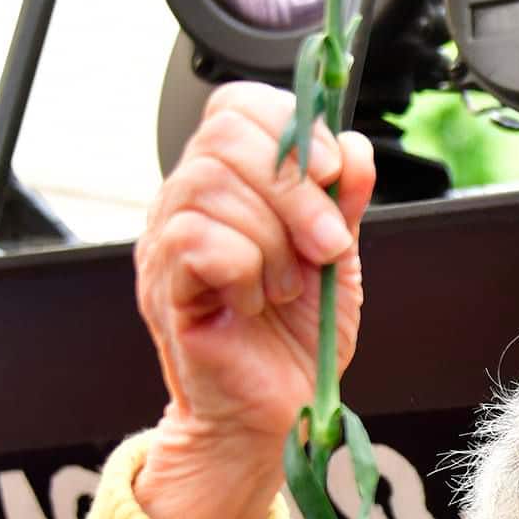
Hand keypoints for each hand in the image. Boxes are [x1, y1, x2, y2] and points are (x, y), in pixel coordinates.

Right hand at [133, 82, 375, 518]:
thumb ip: (343, 198)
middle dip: (297, 190)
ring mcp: (167, 239)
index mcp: (232, 183)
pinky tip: (252, 302)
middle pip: (227, 135)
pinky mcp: (164, 283)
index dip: (295, 128)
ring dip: (274, 241)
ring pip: (214, 186)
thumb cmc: (296, 337)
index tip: (337, 176)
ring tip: (285, 287)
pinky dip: (245, 271)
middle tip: (326, 246)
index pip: (239, 106)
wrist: (276, 413)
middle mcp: (190, 201)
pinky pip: (199, 241)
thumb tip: (354, 145)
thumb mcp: (337, 256)